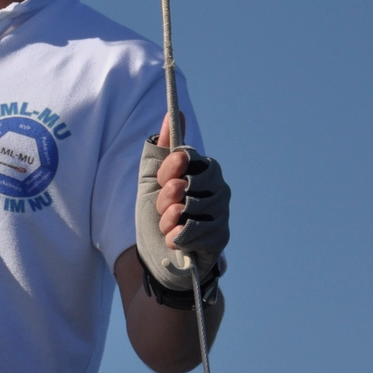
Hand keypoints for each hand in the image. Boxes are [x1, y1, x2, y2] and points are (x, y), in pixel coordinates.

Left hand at [135, 113, 231, 292]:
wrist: (159, 259)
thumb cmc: (156, 217)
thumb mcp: (150, 181)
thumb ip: (162, 148)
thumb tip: (174, 113)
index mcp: (202, 171)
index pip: (188, 156)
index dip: (170, 168)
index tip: (162, 179)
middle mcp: (217, 188)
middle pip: (188, 181)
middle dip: (166, 197)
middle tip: (164, 209)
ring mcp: (221, 212)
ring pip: (189, 206)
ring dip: (168, 220)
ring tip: (167, 227)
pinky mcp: (220, 237)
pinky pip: (194, 230)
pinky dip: (176, 237)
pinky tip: (175, 241)